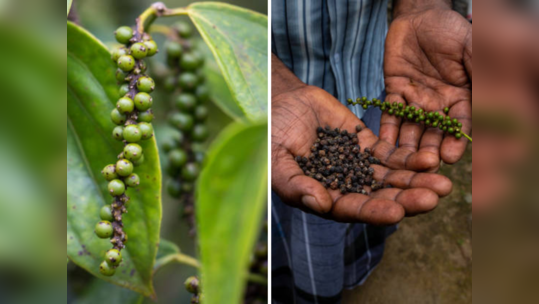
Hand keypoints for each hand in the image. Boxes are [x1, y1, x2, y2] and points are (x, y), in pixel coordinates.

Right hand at [272, 85, 452, 224]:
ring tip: (443, 183)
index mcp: (325, 197)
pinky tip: (430, 160)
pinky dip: (409, 158)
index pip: (353, 209)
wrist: (281, 103)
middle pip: (381, 195)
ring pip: (392, 176)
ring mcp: (359, 164)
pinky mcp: (367, 142)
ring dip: (417, 181)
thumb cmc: (272, 137)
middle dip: (407, 198)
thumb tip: (320, 203)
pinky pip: (390, 153)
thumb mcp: (276, 161)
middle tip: (434, 197)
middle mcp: (346, 185)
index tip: (396, 213)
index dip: (374, 211)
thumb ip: (295, 184)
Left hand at [383, 8, 471, 165]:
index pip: (461, 125)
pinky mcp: (394, 93)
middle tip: (426, 167)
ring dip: (408, 146)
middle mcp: (438, 105)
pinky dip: (386, 129)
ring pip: (411, 129)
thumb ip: (478, 72)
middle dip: (431, 151)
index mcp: (460, 97)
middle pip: (434, 134)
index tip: (452, 157)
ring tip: (404, 163)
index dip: (456, 141)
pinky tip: (382, 145)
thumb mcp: (470, 48)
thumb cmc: (450, 30)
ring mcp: (415, 101)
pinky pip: (390, 114)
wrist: (419, 17)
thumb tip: (490, 99)